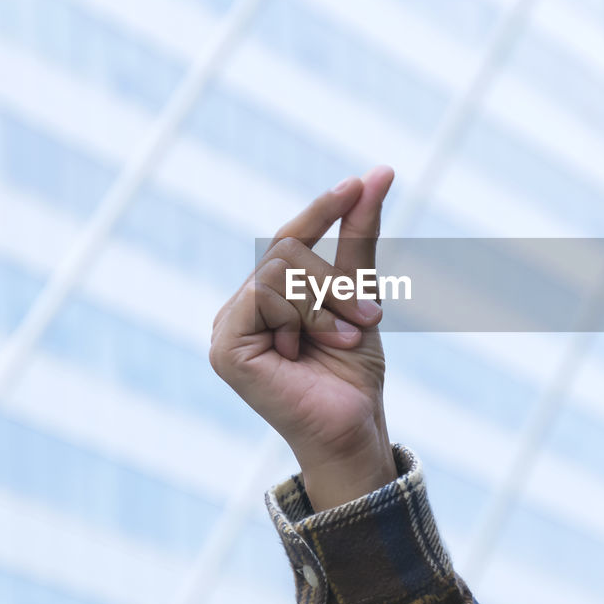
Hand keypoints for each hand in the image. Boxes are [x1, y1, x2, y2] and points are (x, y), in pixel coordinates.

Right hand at [210, 166, 397, 510]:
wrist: (353, 428)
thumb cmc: (352, 370)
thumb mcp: (358, 291)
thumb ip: (358, 236)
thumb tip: (378, 175)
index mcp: (263, 298)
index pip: (289, 240)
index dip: (323, 210)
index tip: (363, 181)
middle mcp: (238, 309)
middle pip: (286, 252)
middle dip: (335, 281)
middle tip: (368, 317)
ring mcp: (225, 328)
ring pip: (279, 272)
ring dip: (326, 303)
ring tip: (345, 338)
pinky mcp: (225, 347)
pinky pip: (266, 297)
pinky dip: (303, 317)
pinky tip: (308, 349)